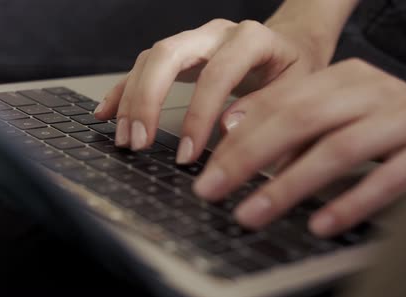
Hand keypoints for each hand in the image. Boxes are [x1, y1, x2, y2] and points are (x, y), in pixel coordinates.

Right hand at [94, 18, 333, 163]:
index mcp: (251, 39)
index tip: (188, 155)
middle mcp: (217, 33)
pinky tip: (107, 112)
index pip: (217, 74)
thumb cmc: (296, 68)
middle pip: (168, 54)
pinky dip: (123, 90)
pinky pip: (144, 67)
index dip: (199, 115)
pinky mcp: (181, 53)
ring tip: (124, 138)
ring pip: (150, 59)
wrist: (293, 43)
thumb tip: (227, 130)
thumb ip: (267, 108)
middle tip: (138, 142)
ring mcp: (195, 39)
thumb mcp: (297, 90)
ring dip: (132, 99)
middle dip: (148, 100)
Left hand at [193, 59, 405, 236]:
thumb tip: (231, 130)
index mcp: (341, 78)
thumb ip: (288, 116)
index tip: (207, 169)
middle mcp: (368, 93)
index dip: (240, 137)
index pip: (280, 104)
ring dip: (289, 185)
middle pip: (301, 120)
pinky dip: (350, 203)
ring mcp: (399, 121)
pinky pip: (386, 181)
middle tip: (212, 190)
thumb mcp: (335, 106)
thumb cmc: (383, 116)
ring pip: (338, 150)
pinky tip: (319, 225)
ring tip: (252, 214)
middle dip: (249, 157)